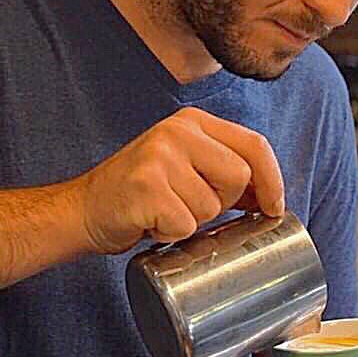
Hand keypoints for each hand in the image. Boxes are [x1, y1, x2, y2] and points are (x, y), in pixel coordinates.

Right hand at [72, 107, 284, 253]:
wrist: (83, 209)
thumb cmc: (139, 194)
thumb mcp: (183, 165)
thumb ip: (221, 168)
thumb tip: (269, 195)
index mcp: (193, 122)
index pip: (254, 144)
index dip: (272, 180)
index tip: (274, 207)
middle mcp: (177, 132)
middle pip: (238, 176)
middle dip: (224, 203)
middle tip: (190, 206)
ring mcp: (159, 157)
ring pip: (212, 206)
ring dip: (192, 222)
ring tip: (164, 212)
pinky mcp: (145, 187)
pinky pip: (184, 225)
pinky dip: (170, 235)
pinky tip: (150, 223)